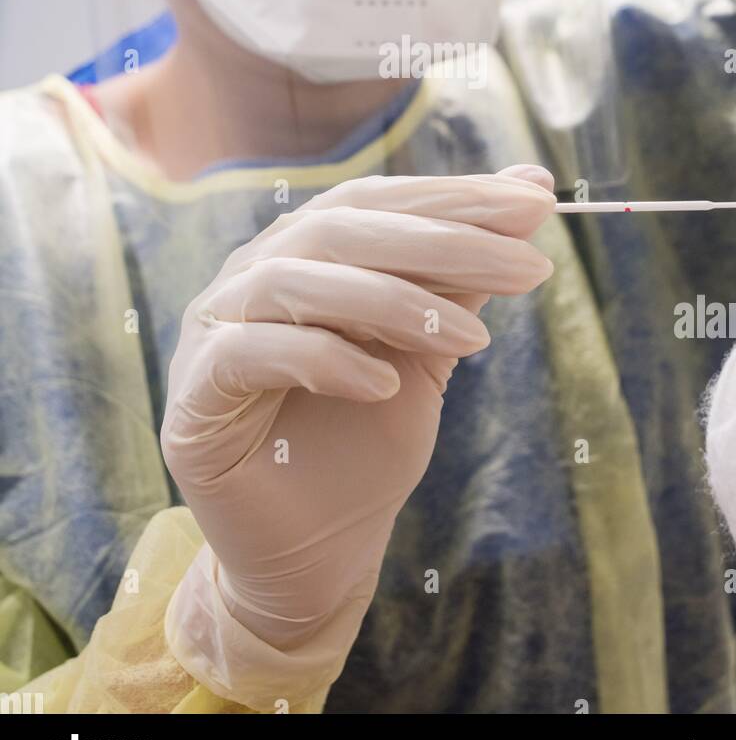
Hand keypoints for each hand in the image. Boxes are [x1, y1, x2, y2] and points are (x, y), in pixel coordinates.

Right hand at [161, 165, 554, 702]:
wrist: (316, 552)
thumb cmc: (367, 440)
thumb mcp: (429, 348)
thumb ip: (462, 274)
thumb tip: (529, 188)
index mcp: (303, 251)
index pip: (375, 201)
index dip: (453, 195)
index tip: (537, 201)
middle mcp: (253, 273)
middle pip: (341, 228)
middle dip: (442, 241)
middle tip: (529, 266)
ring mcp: (213, 329)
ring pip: (294, 279)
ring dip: (392, 301)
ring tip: (471, 339)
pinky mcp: (194, 395)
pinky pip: (252, 352)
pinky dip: (324, 358)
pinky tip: (383, 384)